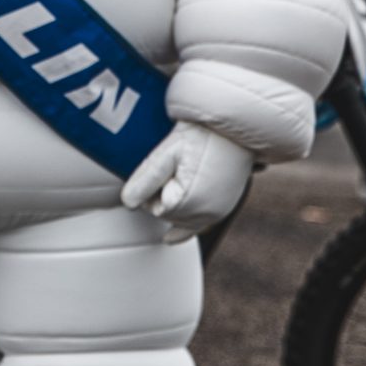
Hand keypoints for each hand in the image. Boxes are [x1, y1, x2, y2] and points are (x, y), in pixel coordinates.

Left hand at [121, 124, 253, 242]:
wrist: (238, 126)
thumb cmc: (205, 133)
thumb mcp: (168, 152)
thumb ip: (146, 179)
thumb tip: (127, 202)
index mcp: (190, 203)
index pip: (152, 207)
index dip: (152, 187)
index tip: (164, 165)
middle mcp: (206, 214)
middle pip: (167, 215)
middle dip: (163, 194)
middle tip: (177, 165)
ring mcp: (218, 213)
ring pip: (181, 219)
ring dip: (175, 202)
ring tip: (186, 173)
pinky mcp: (225, 208)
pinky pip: (199, 227)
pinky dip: (183, 230)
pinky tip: (169, 238)